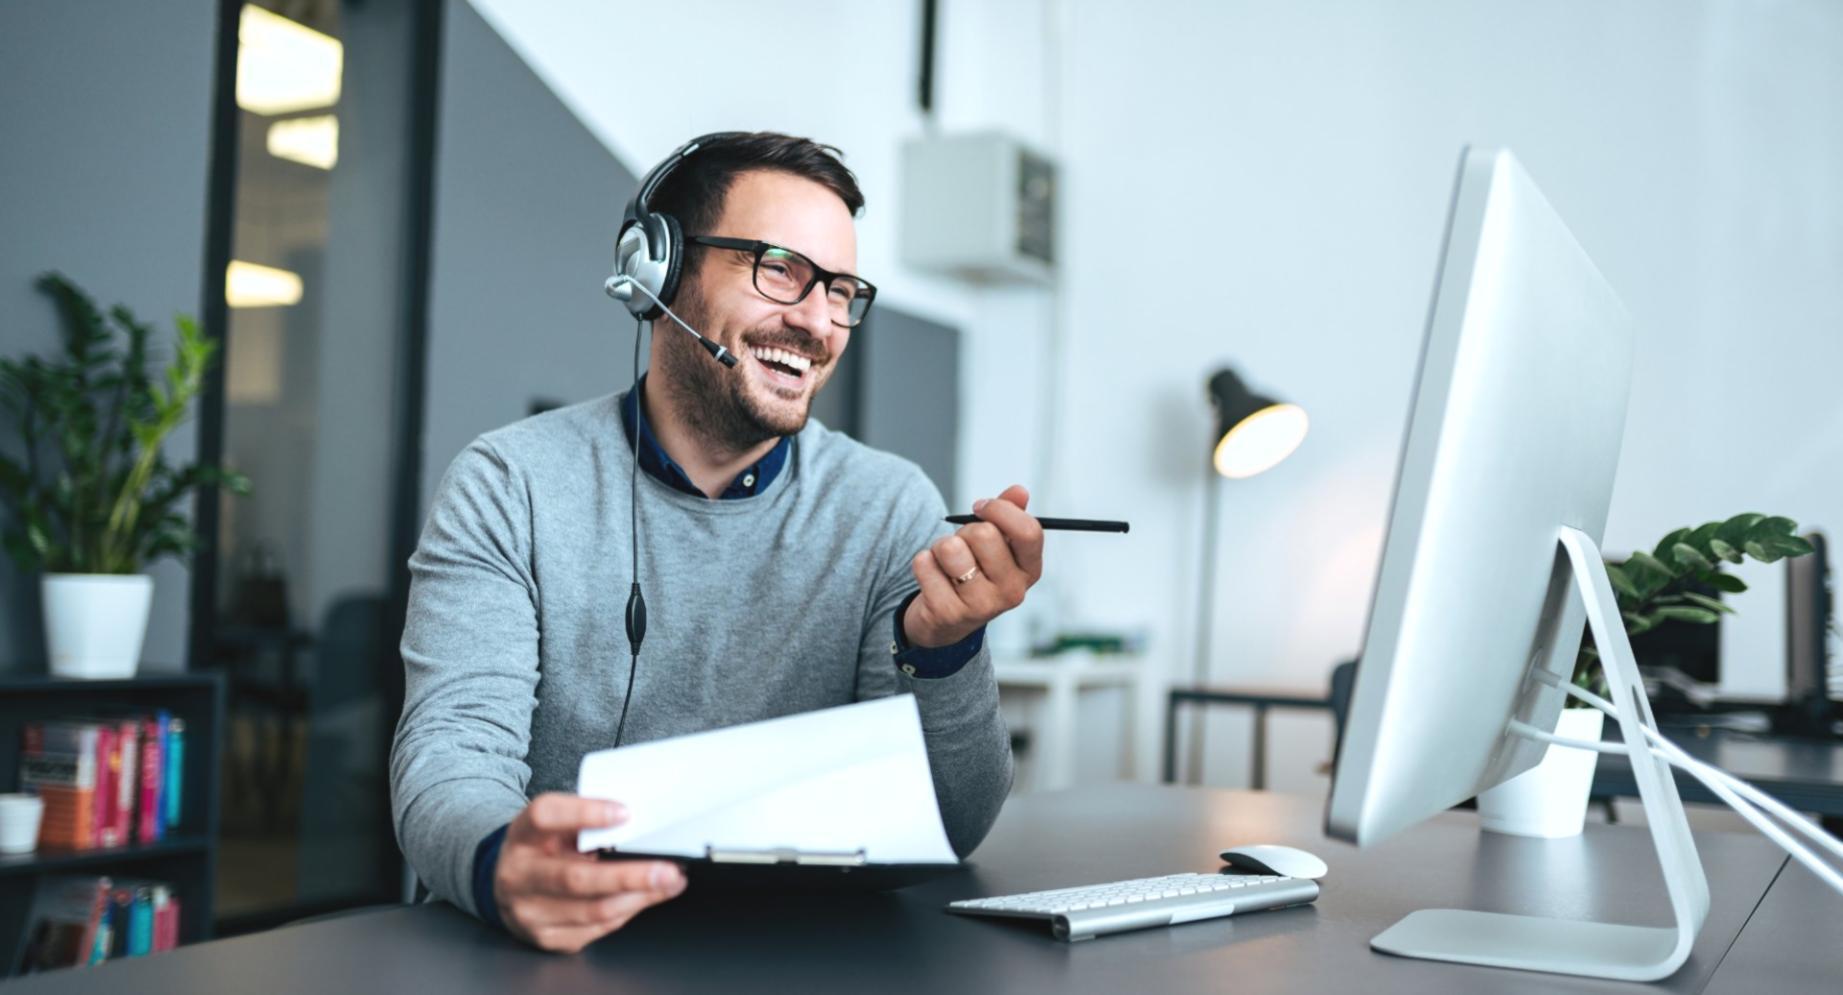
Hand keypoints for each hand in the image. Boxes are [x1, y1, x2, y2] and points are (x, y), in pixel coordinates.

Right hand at [493, 793, 686, 952]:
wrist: (508, 887)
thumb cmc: (542, 849)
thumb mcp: (554, 825)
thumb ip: (586, 820)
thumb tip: (639, 821)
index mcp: (522, 835)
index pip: (547, 816)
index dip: (586, 813)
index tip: (625, 813)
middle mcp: (519, 875)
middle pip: (576, 878)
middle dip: (630, 876)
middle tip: (668, 870)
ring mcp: (530, 912)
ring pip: (594, 910)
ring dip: (640, 897)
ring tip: (670, 882)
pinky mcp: (547, 938)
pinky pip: (598, 928)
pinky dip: (629, 911)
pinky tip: (647, 897)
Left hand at [905, 484, 1044, 647]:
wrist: (945, 620)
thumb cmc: (975, 571)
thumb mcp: (996, 544)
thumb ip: (1008, 514)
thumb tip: (1019, 491)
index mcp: (1029, 570)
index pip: (1028, 531)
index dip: (1000, 510)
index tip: (980, 507)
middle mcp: (1012, 592)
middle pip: (984, 534)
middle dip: (964, 531)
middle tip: (963, 547)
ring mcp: (981, 607)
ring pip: (950, 548)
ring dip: (941, 546)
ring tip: (946, 562)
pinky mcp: (948, 614)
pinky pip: (924, 564)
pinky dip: (923, 563)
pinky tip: (933, 578)